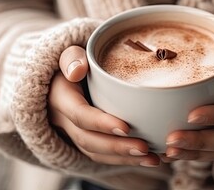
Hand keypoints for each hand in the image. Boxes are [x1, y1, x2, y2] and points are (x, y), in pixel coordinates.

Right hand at [48, 46, 159, 166]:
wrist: (65, 76)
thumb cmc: (74, 62)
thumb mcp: (69, 53)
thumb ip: (71, 57)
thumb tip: (77, 70)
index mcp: (60, 98)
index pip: (78, 114)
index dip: (101, 123)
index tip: (126, 127)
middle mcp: (63, 120)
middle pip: (87, 140)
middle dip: (116, 147)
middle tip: (145, 148)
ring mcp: (73, 132)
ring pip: (95, 152)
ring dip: (124, 158)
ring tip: (153, 159)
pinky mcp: (86, 138)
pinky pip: (101, 155)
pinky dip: (124, 159)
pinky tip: (147, 159)